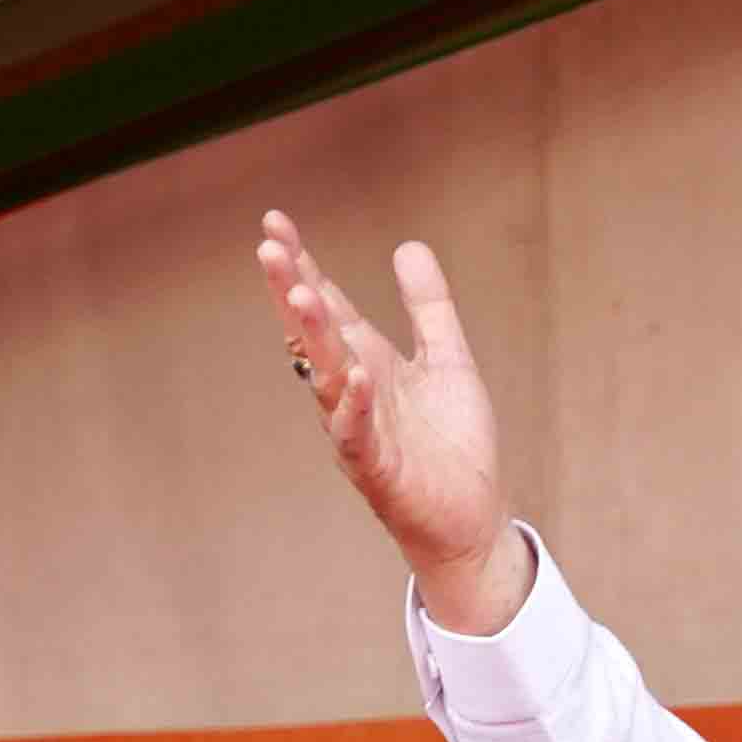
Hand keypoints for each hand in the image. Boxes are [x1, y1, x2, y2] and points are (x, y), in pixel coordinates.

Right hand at [254, 212, 531, 632]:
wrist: (472, 519)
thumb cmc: (453, 446)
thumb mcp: (447, 362)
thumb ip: (429, 309)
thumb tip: (407, 246)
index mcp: (368, 363)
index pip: (327, 308)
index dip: (303, 266)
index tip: (275, 222)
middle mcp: (354, 393)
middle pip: (315, 335)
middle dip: (292, 290)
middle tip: (269, 246)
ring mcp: (360, 431)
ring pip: (327, 378)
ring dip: (314, 338)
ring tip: (302, 292)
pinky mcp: (378, 470)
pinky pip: (358, 435)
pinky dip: (355, 406)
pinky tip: (356, 374)